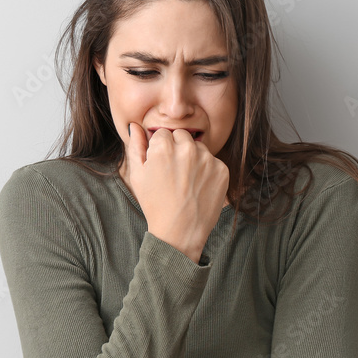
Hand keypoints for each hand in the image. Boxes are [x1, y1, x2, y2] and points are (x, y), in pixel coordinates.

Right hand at [122, 122, 229, 262]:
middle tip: (173, 172)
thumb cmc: (155, 204)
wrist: (180, 232)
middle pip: (181, 135)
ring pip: (198, 147)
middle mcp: (187, 148)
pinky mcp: (222, 169)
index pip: (163, 133)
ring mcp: (207, 159)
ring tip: (185, 181)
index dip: (159, 149)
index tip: (160, 165)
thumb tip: (135, 125)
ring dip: (193, 157)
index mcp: (163, 147)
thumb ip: (136, 146)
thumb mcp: (137, 176)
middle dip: (177, 148)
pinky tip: (197, 187)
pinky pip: (212, 161)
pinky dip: (206, 170)